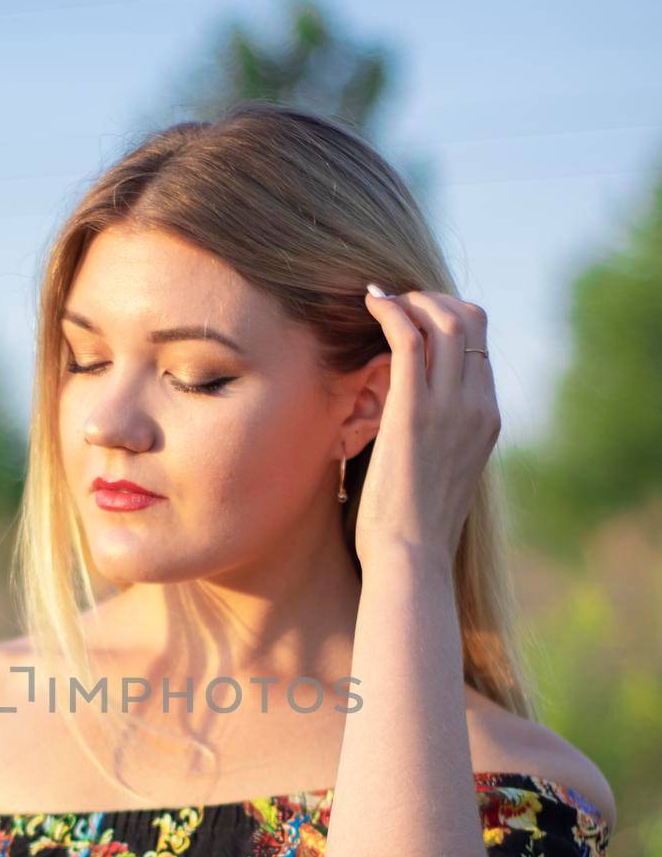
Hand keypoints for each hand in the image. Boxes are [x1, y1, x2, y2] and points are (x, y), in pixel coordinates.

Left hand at [354, 287, 500, 568]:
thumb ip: (431, 436)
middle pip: (470, 320)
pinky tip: (369, 304)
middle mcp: (477, 406)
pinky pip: (409, 339)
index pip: (479, 344)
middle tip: (396, 301)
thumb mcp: (435, 472)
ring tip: (378, 301)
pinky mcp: (415, 412)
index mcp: (487, 419)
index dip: (446, 317)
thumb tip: (399, 416)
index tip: (412, 314)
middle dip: (432, 299)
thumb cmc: (410, 526)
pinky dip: (390, 312)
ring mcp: (451, 407)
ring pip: (444, 320)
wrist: (411, 557)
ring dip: (410, 300)